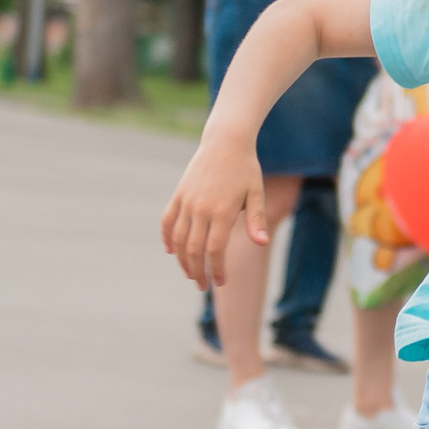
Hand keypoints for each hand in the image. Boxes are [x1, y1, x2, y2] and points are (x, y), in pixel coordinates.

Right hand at [160, 134, 268, 289]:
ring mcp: (186, 201)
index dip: (215, 269)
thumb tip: (261, 243)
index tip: (220, 282)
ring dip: (182, 259)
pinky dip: (167, 238)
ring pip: (178, 238)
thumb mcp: (256, 194)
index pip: (214, 250)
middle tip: (203, 285)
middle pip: (193, 249)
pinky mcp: (178, 195)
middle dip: (197, 271)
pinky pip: (167, 221)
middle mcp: (200, 208)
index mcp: (221, 211)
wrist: (225, 142)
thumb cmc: (245, 169)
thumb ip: (257, 220)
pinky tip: (172, 251)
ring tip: (190, 273)